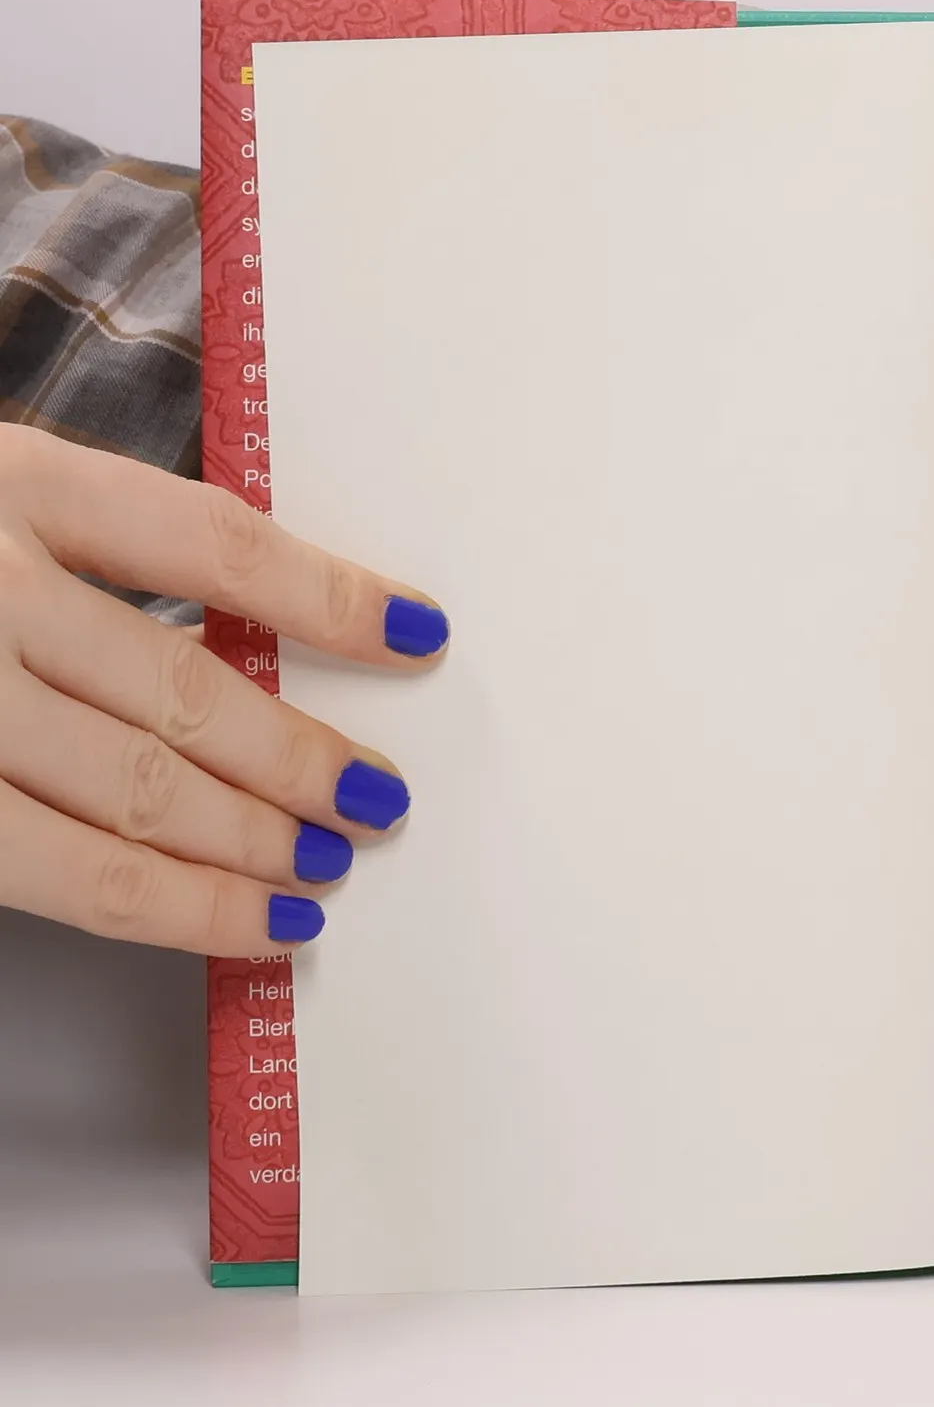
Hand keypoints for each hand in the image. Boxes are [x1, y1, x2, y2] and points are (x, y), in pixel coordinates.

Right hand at [0, 428, 447, 950]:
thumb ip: (91, 547)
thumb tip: (262, 640)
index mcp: (6, 483)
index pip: (210, 540)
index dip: (326, 595)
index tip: (419, 634)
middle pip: (178, 689)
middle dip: (295, 759)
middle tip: (379, 801)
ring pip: (121, 793)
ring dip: (244, 846)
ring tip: (324, 873)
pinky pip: (42, 870)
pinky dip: (151, 905)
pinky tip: (224, 923)